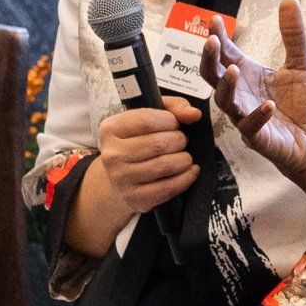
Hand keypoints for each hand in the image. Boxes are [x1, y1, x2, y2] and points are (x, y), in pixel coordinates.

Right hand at [96, 97, 202, 218]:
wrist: (121, 177)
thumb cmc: (138, 142)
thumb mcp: (150, 116)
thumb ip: (173, 108)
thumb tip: (194, 114)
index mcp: (111, 129)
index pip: (147, 120)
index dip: (169, 121)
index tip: (174, 124)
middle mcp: (112, 154)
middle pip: (158, 144)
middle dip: (179, 140)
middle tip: (181, 142)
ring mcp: (121, 178)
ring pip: (165, 165)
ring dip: (184, 159)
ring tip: (184, 156)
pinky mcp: (135, 198)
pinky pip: (168, 187)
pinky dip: (186, 178)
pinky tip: (189, 171)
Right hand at [203, 0, 305, 178]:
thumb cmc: (300, 103)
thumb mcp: (302, 63)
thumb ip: (293, 35)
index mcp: (246, 73)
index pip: (225, 52)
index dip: (218, 36)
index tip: (215, 20)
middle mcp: (240, 93)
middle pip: (212, 75)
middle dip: (209, 58)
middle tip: (211, 41)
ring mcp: (245, 115)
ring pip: (224, 101)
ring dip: (227, 85)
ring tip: (234, 70)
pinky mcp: (257, 137)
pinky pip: (250, 127)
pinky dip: (258, 115)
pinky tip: (268, 105)